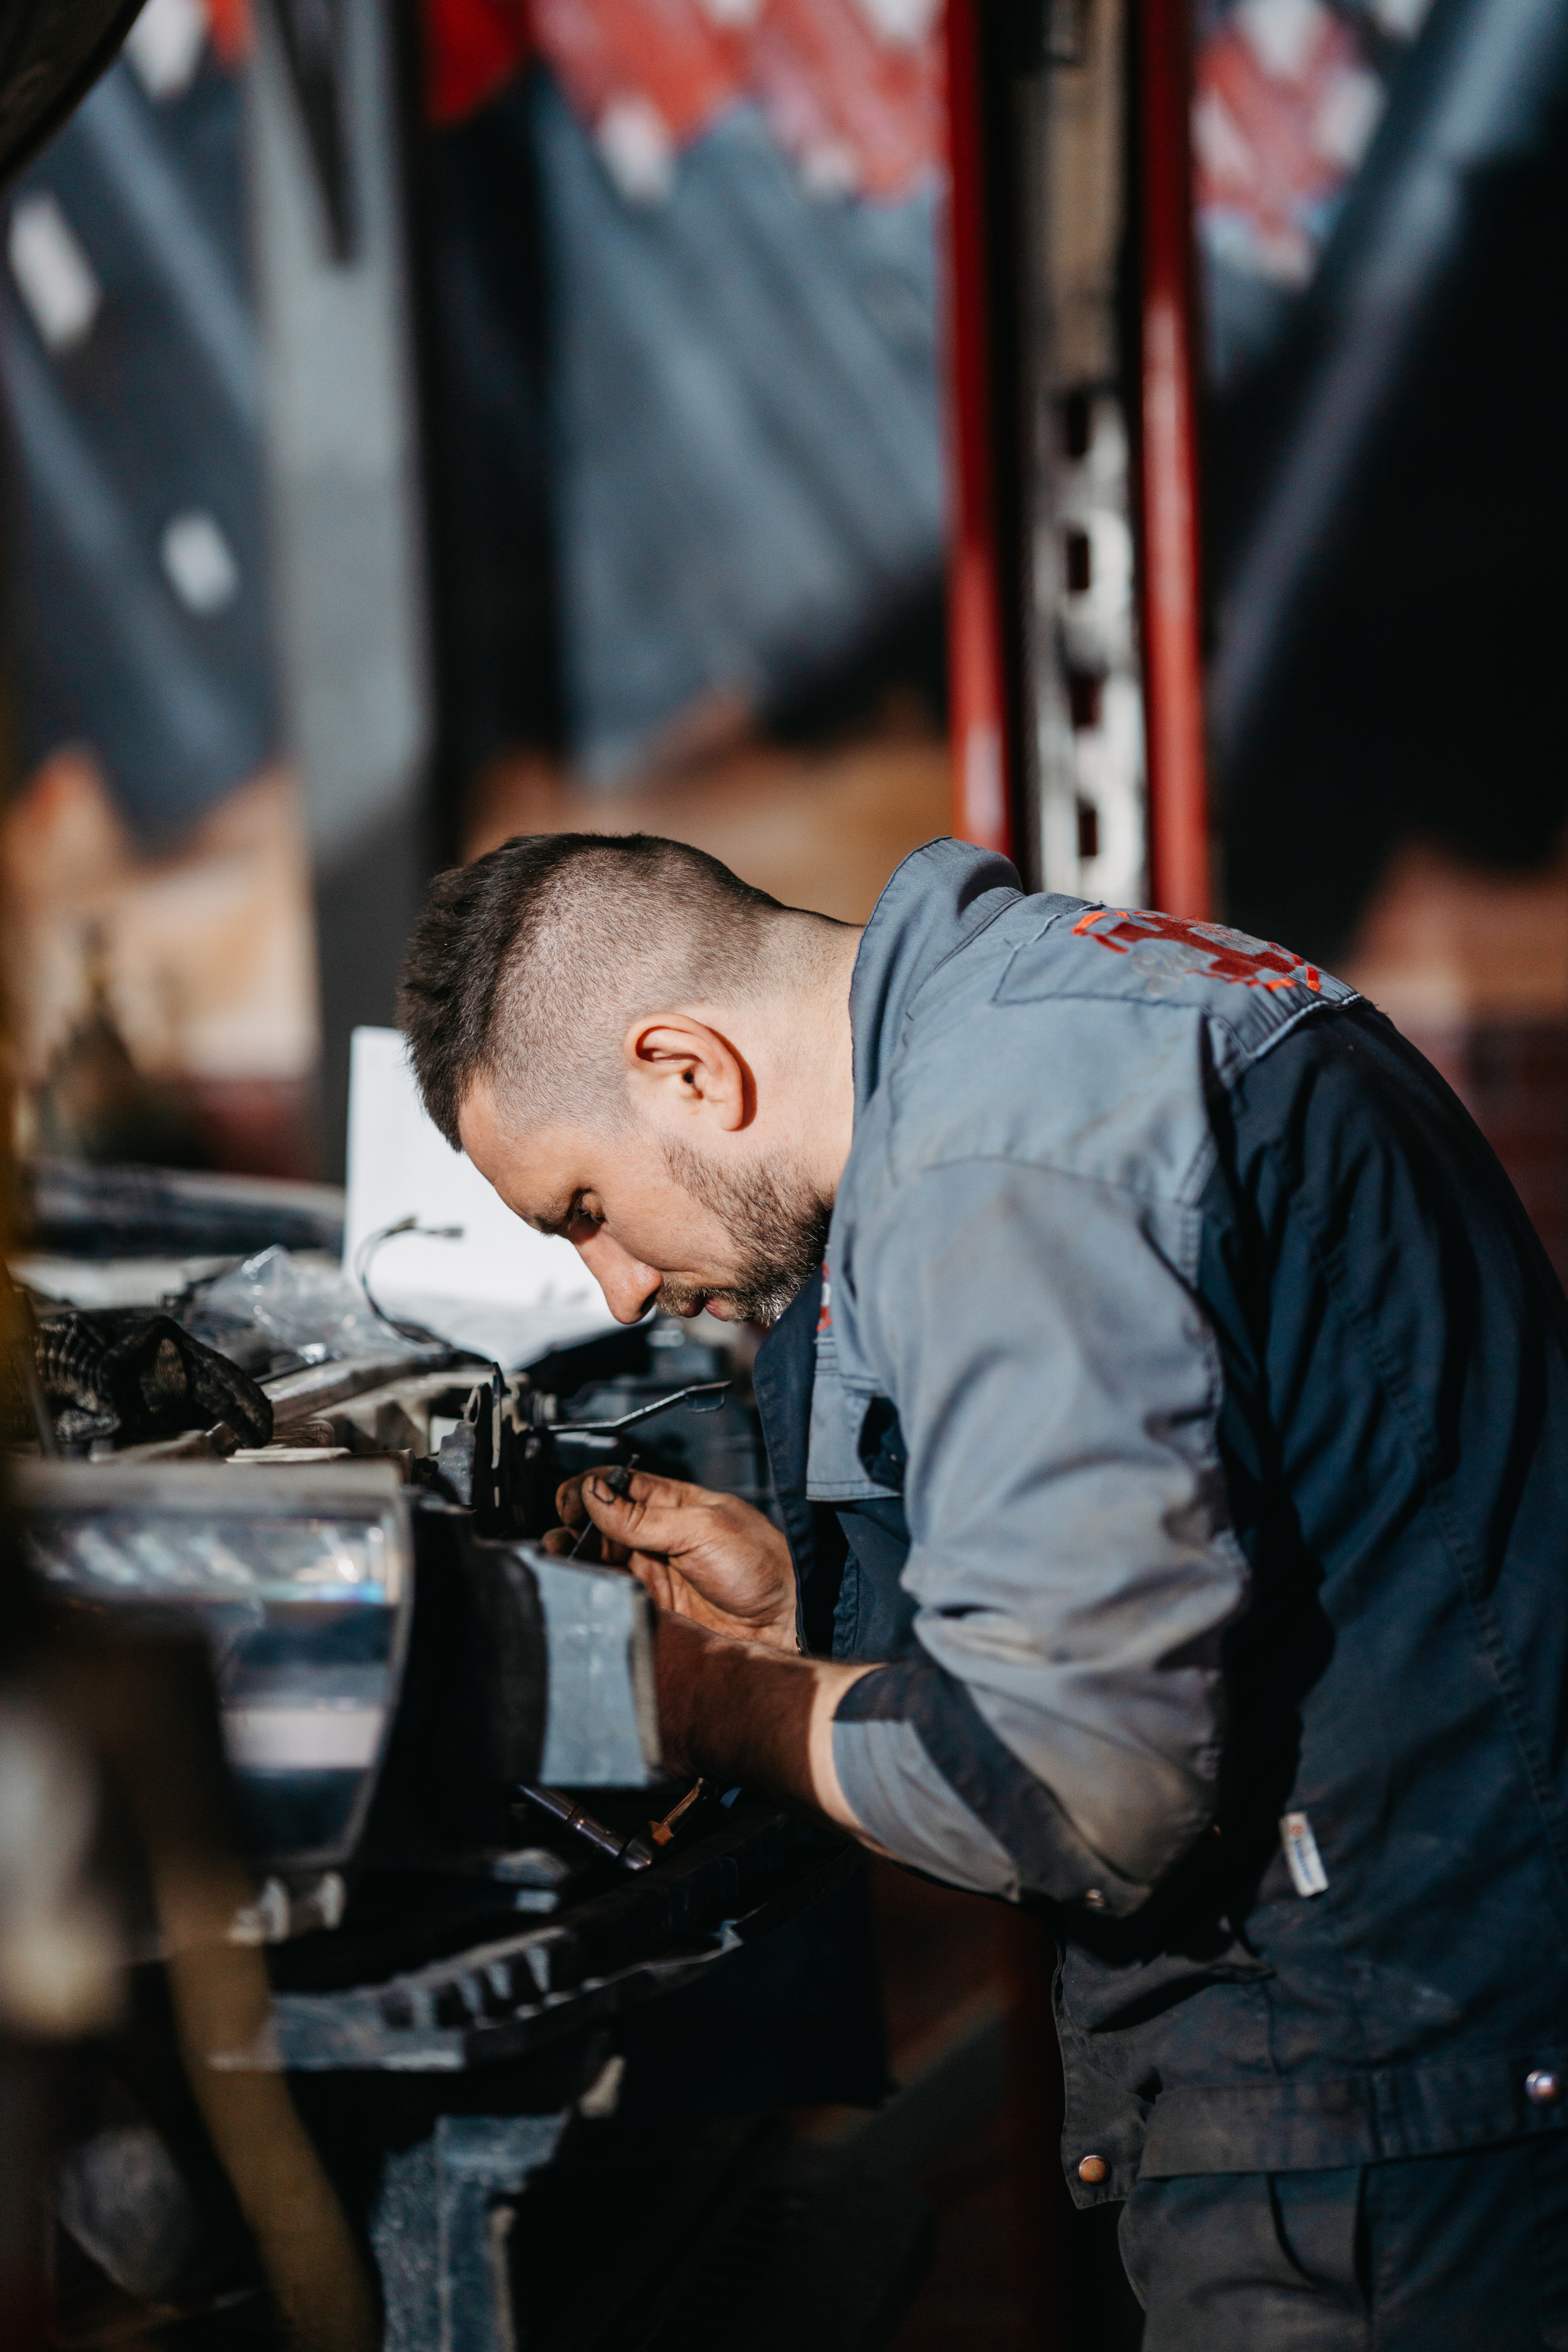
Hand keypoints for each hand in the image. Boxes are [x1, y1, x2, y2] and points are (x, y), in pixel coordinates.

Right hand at [543, 1468, 798, 1650]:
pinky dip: (591, 1585)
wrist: (785, 1620)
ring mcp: (653, 1569)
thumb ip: (642, 1516)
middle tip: (562, 1535)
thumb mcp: (701, 1528)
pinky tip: (580, 1582)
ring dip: (575, 1554)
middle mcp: (658, 1534)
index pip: (617, 1486)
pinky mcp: (652, 1604)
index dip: (589, 1489)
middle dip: (574, 1524)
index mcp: (672, 1502)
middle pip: (600, 1522)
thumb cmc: (761, 1565)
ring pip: (599, 1557)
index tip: (571, 1502)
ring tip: (561, 1556)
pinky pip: (612, 1590)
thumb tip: (594, 1492)